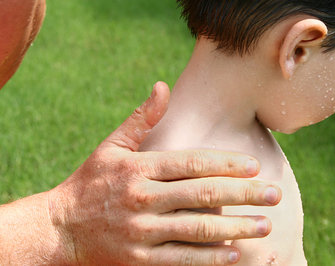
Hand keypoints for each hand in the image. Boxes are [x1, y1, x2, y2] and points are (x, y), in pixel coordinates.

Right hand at [48, 82, 281, 264]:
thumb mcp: (111, 146)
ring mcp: (141, 231)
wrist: (60, 229)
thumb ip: (141, 119)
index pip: (191, 163)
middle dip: (243, 195)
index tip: (255, 166)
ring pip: (197, 229)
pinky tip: (233, 254)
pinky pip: (181, 259)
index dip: (226, 164)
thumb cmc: (89, 182)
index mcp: (138, 168)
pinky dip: (209, 257)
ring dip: (235, 228)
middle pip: (202, 195)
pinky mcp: (139, 259)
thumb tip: (163, 86)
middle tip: (274, 195)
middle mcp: (142, 198)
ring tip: (263, 225)